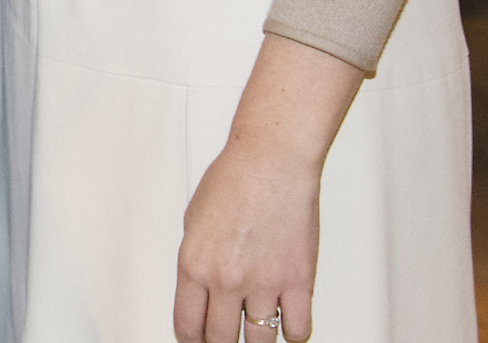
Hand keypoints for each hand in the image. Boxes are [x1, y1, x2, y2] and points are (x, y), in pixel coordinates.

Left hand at [174, 134, 321, 341]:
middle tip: (223, 341)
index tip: (195, 341)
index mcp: (193, 264)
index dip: (191, 341)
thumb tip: (201, 293)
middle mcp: (226, 279)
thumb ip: (196, 262)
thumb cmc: (233, 182)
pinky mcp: (299, 281)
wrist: (271, 162)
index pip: (187, 326)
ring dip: (255, 342)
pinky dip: (292, 332)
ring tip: (253, 336)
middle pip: (221, 340)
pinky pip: (297, 330)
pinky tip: (285, 322)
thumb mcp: (193, 222)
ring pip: (259, 341)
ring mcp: (264, 283)